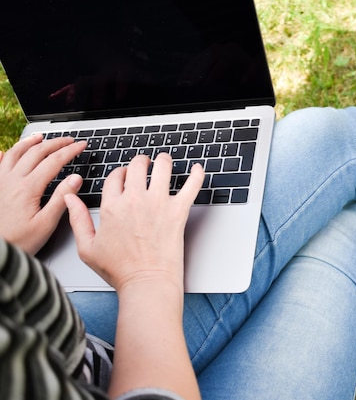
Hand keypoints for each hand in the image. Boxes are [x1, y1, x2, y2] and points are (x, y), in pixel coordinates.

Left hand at [0, 134, 85, 254]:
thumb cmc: (19, 241)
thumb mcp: (46, 224)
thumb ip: (62, 199)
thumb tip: (76, 178)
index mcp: (28, 188)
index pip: (54, 161)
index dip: (70, 151)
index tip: (82, 145)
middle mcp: (12, 180)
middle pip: (36, 152)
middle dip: (55, 143)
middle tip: (69, 140)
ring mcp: (1, 182)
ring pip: (15, 153)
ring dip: (30, 142)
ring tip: (40, 137)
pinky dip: (3, 154)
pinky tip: (4, 151)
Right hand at [64, 153, 203, 291]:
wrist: (146, 283)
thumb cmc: (119, 270)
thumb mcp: (87, 247)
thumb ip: (77, 219)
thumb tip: (69, 198)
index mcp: (112, 206)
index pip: (115, 176)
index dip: (120, 172)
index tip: (125, 175)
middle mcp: (135, 200)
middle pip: (138, 165)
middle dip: (141, 161)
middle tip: (146, 163)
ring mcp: (158, 203)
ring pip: (162, 167)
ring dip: (164, 161)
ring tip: (165, 161)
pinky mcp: (178, 211)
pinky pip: (192, 185)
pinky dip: (197, 174)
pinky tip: (198, 168)